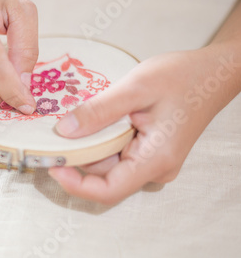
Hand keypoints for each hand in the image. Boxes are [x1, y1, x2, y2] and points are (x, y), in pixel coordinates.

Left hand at [48, 47, 239, 204]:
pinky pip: (117, 152)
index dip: (75, 183)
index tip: (51, 164)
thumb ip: (99, 111)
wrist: (212, 73)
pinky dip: (100, 138)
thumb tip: (63, 132)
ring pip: (108, 163)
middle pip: (104, 175)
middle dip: (78, 155)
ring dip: (89, 144)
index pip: (108, 190)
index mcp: (155, 159)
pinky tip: (94, 118)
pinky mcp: (148, 152)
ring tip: (77, 117)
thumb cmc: (182, 77)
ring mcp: (152, 161)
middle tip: (54, 131)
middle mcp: (154, 168)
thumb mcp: (136, 88)